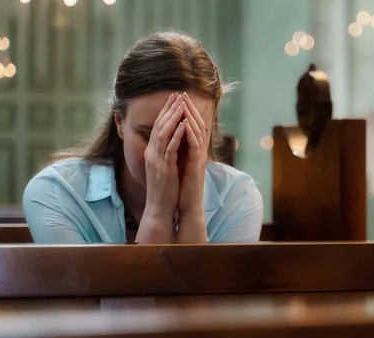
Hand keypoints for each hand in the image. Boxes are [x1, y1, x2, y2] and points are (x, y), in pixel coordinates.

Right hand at [142, 92, 185, 220]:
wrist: (159, 208)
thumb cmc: (165, 189)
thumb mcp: (165, 167)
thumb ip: (167, 153)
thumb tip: (175, 141)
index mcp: (152, 152)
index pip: (158, 127)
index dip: (165, 112)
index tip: (173, 98)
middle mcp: (151, 153)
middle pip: (159, 126)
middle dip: (169, 109)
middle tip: (176, 94)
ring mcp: (156, 160)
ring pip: (163, 134)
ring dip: (173, 118)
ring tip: (181, 105)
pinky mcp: (164, 168)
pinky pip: (169, 148)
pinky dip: (176, 135)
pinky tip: (183, 125)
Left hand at [177, 92, 208, 215]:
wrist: (188, 206)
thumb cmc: (183, 188)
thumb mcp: (180, 166)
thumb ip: (180, 153)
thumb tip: (175, 142)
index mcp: (193, 152)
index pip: (191, 127)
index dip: (186, 112)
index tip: (178, 99)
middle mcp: (198, 152)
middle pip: (196, 125)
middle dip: (189, 108)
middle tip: (183, 93)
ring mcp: (199, 158)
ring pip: (196, 132)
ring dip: (190, 116)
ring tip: (184, 102)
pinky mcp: (196, 165)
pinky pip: (194, 145)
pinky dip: (190, 133)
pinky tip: (185, 123)